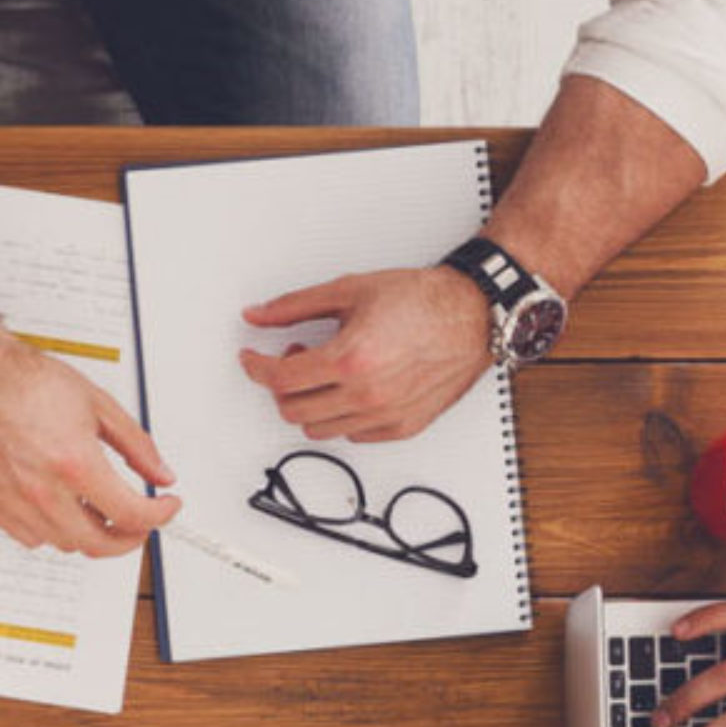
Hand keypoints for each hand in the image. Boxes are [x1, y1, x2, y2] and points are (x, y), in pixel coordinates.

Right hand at [0, 319, 179, 556]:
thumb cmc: (26, 382)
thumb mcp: (97, 404)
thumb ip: (137, 445)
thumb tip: (160, 473)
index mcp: (75, 463)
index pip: (131, 514)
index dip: (159, 516)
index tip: (165, 509)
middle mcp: (44, 491)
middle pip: (99, 544)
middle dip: (130, 538)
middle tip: (139, 524)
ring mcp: (16, 504)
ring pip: (66, 545)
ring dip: (91, 534)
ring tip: (98, 511)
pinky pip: (32, 539)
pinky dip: (54, 531)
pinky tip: (61, 509)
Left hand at [238, 267, 490, 442]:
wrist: (474, 314)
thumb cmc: (423, 300)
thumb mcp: (350, 290)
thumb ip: (295, 306)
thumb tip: (257, 315)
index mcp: (350, 360)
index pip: (280, 380)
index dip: (257, 368)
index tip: (252, 360)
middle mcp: (366, 394)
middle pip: (293, 410)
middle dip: (282, 386)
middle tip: (295, 359)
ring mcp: (384, 415)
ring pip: (318, 429)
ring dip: (310, 403)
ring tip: (326, 372)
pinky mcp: (401, 427)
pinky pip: (351, 436)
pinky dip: (341, 416)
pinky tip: (351, 388)